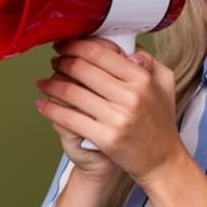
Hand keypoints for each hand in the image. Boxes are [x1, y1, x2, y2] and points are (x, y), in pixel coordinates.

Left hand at [35, 38, 181, 184]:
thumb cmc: (161, 123)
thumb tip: (126, 47)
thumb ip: (148, 61)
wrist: (162, 161)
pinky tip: (43, 105)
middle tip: (54, 62)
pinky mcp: (106, 138)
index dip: (75, 46)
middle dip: (61, 62)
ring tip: (43, 83)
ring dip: (50, 85)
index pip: (100, 53)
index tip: (65, 45)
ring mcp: (118, 118)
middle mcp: (131, 96)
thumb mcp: (164, 84)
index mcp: (142, 78)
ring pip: (71, 93)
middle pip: (81, 69)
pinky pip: (69, 119)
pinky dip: (51, 110)